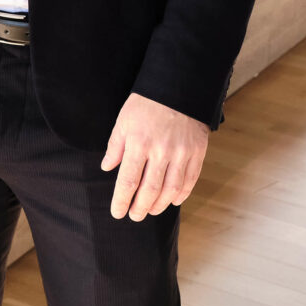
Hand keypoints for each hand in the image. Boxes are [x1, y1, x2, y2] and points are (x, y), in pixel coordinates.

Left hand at [102, 93, 207, 220]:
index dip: (122, 200)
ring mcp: (182, 153)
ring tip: (150, 211)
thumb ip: (115, 146)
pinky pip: (190, 180)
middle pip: (150, 189)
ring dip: (159, 204)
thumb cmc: (145, 105)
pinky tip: (172, 201)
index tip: (117, 212)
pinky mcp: (198, 153)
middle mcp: (161, 151)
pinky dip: (181, 194)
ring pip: (171, 189)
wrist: (178, 89)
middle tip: (134, 217)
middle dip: (140, 207)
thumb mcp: (123, 121)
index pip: (128, 180)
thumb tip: (107, 168)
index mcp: (139, 143)